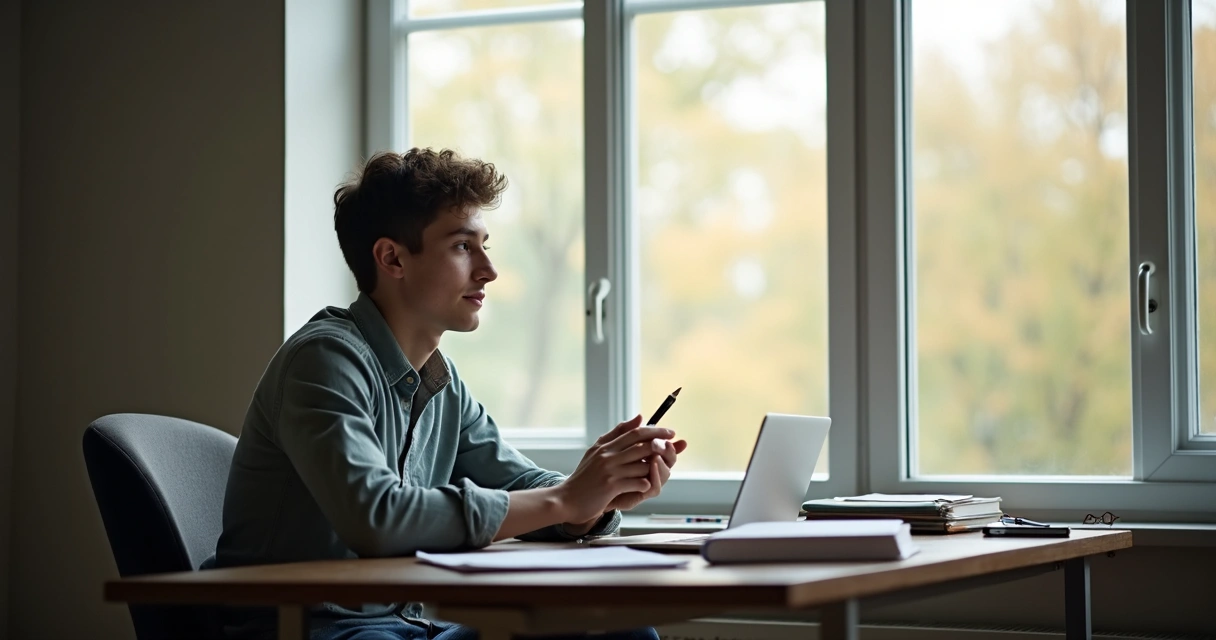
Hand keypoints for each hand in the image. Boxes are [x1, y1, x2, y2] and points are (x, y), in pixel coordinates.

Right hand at [557, 415, 676, 523]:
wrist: (566, 499)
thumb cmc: (585, 477)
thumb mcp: (597, 451)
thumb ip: (617, 434)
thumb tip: (640, 417)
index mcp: (606, 446)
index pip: (635, 433)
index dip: (656, 431)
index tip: (670, 433)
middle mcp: (608, 455)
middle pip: (642, 446)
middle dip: (661, 447)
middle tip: (672, 451)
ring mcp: (609, 470)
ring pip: (643, 465)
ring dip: (654, 470)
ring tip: (656, 474)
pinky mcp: (610, 486)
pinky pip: (637, 482)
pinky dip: (644, 484)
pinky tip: (643, 487)